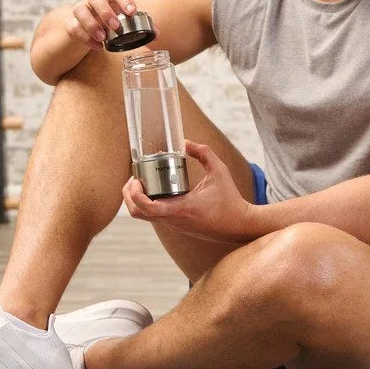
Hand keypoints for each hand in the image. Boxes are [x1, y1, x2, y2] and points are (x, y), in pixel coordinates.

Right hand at [64, 0, 156, 50]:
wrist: (84, 29)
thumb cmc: (108, 21)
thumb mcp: (123, 21)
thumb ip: (139, 25)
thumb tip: (157, 34)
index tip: (132, 12)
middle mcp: (92, 0)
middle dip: (106, 11)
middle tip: (116, 26)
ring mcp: (79, 10)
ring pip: (80, 9)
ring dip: (91, 23)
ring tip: (103, 37)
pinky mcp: (70, 24)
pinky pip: (73, 27)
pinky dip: (84, 37)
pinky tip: (96, 46)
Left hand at [122, 140, 256, 244]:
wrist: (240, 226)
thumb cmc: (231, 200)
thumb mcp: (219, 170)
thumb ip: (203, 153)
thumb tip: (185, 142)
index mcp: (181, 208)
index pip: (146, 208)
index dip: (134, 194)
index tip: (136, 179)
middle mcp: (174, 220)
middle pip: (136, 214)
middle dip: (129, 195)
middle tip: (135, 178)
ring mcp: (174, 225)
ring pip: (144, 216)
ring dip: (137, 199)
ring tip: (143, 181)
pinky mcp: (177, 226)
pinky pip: (155, 216)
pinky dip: (148, 203)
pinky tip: (157, 189)